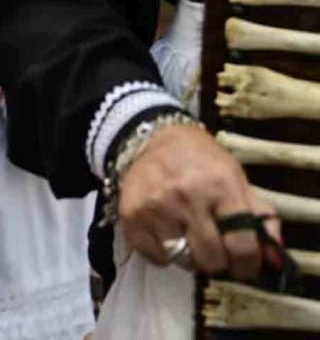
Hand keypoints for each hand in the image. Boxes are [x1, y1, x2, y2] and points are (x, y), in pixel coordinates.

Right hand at [121, 122, 280, 279]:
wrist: (153, 136)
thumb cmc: (201, 160)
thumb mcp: (236, 178)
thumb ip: (258, 214)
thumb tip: (272, 253)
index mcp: (220, 187)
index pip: (241, 244)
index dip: (248, 264)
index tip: (245, 266)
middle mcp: (186, 196)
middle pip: (211, 258)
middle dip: (218, 261)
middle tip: (216, 251)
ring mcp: (156, 207)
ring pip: (181, 259)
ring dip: (190, 256)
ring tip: (190, 239)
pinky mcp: (131, 215)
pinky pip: (155, 256)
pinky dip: (164, 253)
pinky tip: (168, 235)